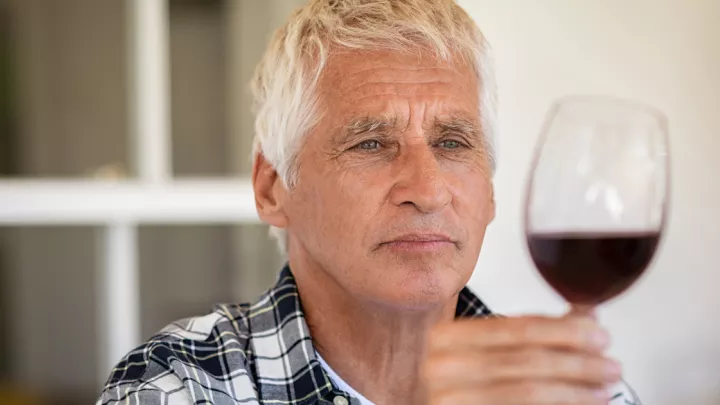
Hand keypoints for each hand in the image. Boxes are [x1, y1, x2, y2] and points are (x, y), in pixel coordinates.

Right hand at [422, 314, 621, 404]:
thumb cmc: (461, 385)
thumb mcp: (486, 350)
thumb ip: (531, 331)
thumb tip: (587, 313)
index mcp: (446, 336)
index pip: (519, 327)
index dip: (566, 331)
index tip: (599, 334)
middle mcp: (441, 367)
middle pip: (528, 359)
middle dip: (578, 361)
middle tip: (611, 364)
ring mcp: (449, 399)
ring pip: (529, 391)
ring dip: (575, 390)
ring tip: (603, 388)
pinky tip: (581, 403)